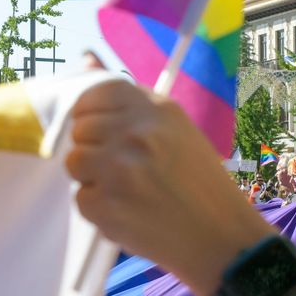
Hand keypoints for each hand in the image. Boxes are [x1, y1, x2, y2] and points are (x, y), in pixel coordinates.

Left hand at [68, 79, 272, 295]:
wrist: (221, 239)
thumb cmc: (201, 184)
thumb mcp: (176, 130)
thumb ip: (131, 101)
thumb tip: (84, 57)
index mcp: (156, 109)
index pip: (96, 93)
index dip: (92, 113)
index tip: (104, 131)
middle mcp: (135, 133)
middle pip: (80, 129)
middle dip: (95, 149)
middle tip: (125, 170)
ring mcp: (118, 170)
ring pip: (74, 163)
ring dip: (92, 179)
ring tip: (126, 191)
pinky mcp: (106, 206)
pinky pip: (81, 199)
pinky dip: (99, 209)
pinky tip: (129, 213)